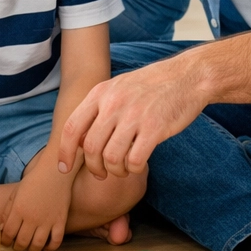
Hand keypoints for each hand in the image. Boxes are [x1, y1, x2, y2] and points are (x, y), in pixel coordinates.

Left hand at [0, 155, 73, 250]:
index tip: (6, 241)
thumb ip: (8, 211)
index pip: (8, 234)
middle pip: (21, 242)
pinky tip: (46, 247)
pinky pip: (56, 241)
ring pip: (37, 245)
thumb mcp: (16, 193)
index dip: (5, 241)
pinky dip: (50, 248)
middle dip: (17, 247)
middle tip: (17, 246)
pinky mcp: (60, 221)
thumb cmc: (34, 181)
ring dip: (32, 250)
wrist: (55, 171)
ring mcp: (47, 221)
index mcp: (18, 209)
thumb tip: (2, 228)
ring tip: (29, 247)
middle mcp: (32, 218)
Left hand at [58, 52, 208, 179]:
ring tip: (122, 169)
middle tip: (102, 173)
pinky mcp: (155, 128)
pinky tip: (138, 164)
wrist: (187, 76)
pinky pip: (134, 161)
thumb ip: (98, 110)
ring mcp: (134, 115)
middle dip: (94, 167)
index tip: (64, 168)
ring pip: (111, 157)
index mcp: (100, 93)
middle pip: (91, 147)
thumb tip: (79, 140)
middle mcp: (113, 103)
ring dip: (115, 171)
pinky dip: (133, 169)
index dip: (65, 152)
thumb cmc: (150, 86)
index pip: (72, 127)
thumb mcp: (117, 88)